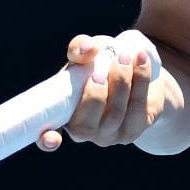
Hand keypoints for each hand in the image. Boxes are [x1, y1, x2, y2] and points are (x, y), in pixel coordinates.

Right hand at [37, 34, 173, 150]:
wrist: (135, 71)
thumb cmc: (100, 65)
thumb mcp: (86, 55)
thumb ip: (80, 49)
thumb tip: (87, 50)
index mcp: (62, 116)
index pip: (48, 137)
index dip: (48, 140)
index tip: (51, 139)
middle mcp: (83, 132)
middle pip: (86, 127)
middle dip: (94, 97)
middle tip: (100, 72)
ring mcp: (109, 135)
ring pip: (115, 115)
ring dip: (120, 83)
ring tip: (125, 57)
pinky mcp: (134, 129)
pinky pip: (137, 109)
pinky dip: (140, 81)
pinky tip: (141, 61)